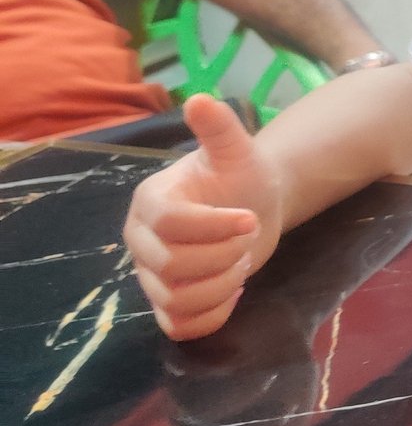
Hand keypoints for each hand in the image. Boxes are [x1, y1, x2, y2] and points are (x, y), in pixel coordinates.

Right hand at [124, 95, 286, 339]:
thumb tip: (200, 100)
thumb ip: (219, 127)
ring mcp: (152, 275)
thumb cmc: (242, 176)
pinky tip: (235, 291)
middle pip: (170, 266)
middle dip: (223, 256)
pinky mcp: (170, 301)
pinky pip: (179, 326)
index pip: (168, 225)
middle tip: (247, 237)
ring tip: (241, 261)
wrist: (255, 204)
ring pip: (175, 300)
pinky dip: (213, 316)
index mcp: (151, 201)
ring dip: (222, 286)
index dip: (214, 227)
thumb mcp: (237, 149)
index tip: (249, 219)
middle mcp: (141, 240)